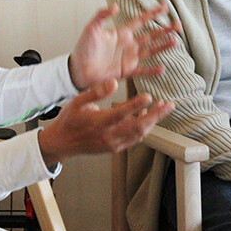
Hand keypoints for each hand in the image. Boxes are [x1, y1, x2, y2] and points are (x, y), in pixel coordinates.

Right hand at [37, 78, 174, 164]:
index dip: (136, 105)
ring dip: (153, 121)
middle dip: (156, 115)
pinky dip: (145, 129)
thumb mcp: (77, 101)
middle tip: (168, 105)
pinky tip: (148, 118)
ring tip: (163, 109)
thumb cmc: (69, 120)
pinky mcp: (115, 148)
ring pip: (139, 134)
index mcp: (98, 122)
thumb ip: (96, 92)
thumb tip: (114, 82)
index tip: (149, 96)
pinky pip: (134, 139)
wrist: (62, 143)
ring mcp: (113, 143)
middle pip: (137, 127)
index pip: (121, 114)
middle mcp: (108, 135)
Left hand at [68, 3, 179, 90]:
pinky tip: (162, 68)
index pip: (140, 21)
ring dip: (162, 47)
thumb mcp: (91, 28)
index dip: (152, 14)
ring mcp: (128, 58)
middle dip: (164, 30)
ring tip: (175, 42)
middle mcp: (128, 44)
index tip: (164, 6)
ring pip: (150, 51)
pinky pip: (142, 71)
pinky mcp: (126, 71)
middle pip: (150, 35)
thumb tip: (115, 6)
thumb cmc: (82, 49)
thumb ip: (102, 16)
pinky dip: (152, 70)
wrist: (77, 69)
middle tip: (178, 25)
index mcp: (121, 32)